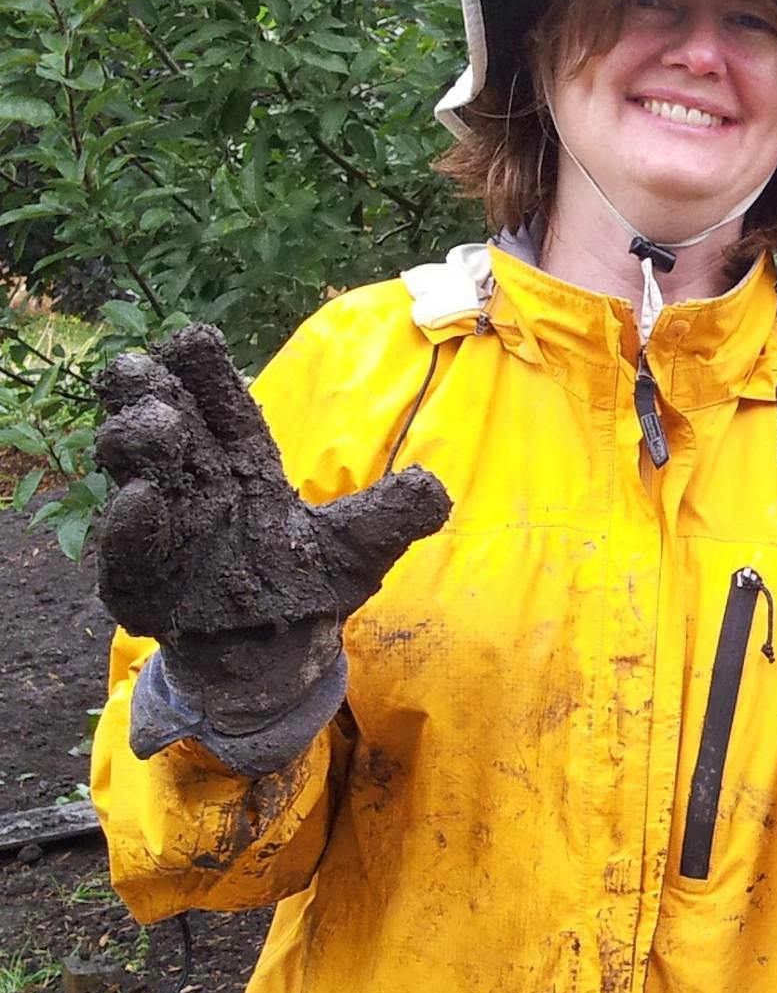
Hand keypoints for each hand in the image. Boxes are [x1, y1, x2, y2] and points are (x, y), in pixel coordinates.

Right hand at [94, 325, 451, 750]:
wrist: (276, 654)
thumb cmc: (308, 584)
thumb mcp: (361, 546)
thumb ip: (395, 514)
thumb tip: (436, 488)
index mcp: (241, 463)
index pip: (223, 407)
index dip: (206, 373)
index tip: (193, 338)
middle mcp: (193, 484)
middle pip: (164, 423)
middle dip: (150, 392)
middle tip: (143, 365)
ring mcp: (160, 528)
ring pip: (131, 471)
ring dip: (135, 443)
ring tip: (156, 424)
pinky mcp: (138, 580)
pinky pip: (125, 548)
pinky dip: (130, 523)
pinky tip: (142, 498)